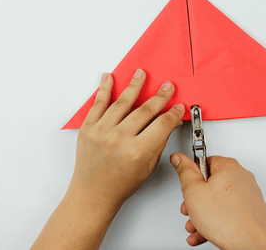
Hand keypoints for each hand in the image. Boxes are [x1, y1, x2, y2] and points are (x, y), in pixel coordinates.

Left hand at [71, 69, 184, 209]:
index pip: (162, 124)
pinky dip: (104, 89)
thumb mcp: (148, 166)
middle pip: (145, 110)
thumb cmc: (121, 184)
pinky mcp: (88, 128)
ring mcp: (101, 132)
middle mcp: (119, 139)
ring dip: (134, 85)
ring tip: (141, 73)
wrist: (93, 192)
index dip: (173, 113)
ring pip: (122, 102)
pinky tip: (109, 78)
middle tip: (167, 86)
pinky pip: (98, 104)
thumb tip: (169, 122)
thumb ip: (159, 141)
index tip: (178, 106)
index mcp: (137, 151)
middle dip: (159, 96)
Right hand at [170, 153, 265, 249]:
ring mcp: (247, 194)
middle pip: (210, 183)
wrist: (250, 244)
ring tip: (196, 225)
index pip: (203, 162)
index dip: (192, 177)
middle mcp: (241, 177)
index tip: (187, 187)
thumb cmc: (227, 220)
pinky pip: (228, 211)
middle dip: (196, 200)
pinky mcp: (250, 209)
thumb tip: (179, 158)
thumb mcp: (193, 192)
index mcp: (228, 166)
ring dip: (203, 213)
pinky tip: (204, 232)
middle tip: (191, 209)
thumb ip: (184, 172)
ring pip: (218, 200)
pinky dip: (215, 220)